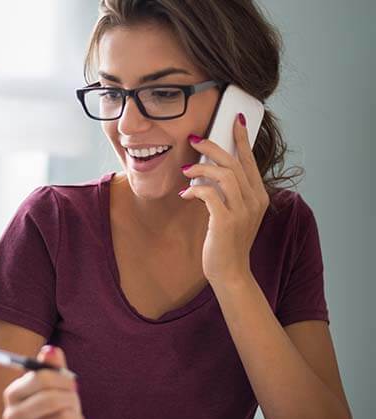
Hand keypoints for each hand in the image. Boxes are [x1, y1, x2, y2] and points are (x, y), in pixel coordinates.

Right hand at [2, 345, 84, 418]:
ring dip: (76, 417)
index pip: (41, 378)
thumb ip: (53, 368)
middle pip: (51, 400)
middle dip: (71, 399)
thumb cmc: (52, 410)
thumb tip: (51, 351)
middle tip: (74, 402)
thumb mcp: (54, 386)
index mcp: (12, 394)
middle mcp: (13, 416)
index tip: (70, 383)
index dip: (63, 379)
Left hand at [179, 113, 268, 284]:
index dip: (242, 139)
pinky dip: (195, 189)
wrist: (230, 273)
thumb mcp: (233, 214)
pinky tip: (185, 193)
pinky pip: (209, 194)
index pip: (250, 161)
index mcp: (258, 196)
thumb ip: (227, 193)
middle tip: (194, 139)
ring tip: (185, 170)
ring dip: (201, 168)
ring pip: (224, 175)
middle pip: (235, 163)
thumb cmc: (227, 242)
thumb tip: (209, 172)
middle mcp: (254, 200)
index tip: (235, 120)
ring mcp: (242, 211)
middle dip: (213, 147)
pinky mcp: (226, 222)